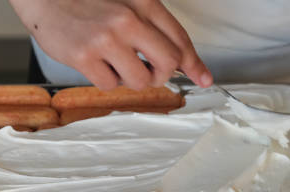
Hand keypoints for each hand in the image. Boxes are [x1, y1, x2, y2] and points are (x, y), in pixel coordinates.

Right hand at [9, 0, 212, 89]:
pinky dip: (105, 80)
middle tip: (147, 72)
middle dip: (161, 74)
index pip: (179, 38)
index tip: (204, 78)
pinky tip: (95, 63)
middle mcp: (128, 20)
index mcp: (142, 3)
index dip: (194, 63)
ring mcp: (106, 39)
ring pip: (140, 80)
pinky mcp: (85, 57)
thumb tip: (179, 62)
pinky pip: (109, 85)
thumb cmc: (85, 1)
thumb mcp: (125, 2)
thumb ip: (151, 27)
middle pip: (167, 63)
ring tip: (114, 63)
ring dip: (130, 79)